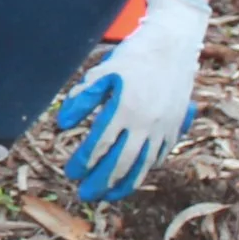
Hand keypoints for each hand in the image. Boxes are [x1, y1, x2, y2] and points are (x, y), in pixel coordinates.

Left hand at [55, 0, 208, 201]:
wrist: (173, 43)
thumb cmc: (133, 56)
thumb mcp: (103, 71)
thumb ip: (82, 98)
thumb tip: (62, 124)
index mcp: (125, 109)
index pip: (99, 145)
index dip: (83, 162)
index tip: (70, 174)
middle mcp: (146, 123)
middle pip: (121, 163)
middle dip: (101, 182)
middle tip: (84, 195)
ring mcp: (164, 127)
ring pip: (143, 165)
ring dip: (124, 184)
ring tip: (108, 196)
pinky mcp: (176, 127)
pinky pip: (159, 156)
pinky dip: (145, 169)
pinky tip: (132, 176)